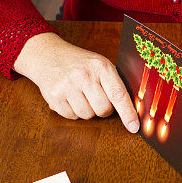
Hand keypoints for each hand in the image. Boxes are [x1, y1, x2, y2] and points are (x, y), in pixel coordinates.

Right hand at [13, 32, 139, 131]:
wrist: (48, 55)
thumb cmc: (79, 62)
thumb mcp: (99, 64)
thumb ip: (114, 83)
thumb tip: (132, 108)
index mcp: (101, 66)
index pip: (118, 94)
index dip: (128, 113)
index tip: (134, 127)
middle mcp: (84, 75)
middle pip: (103, 109)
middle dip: (102, 108)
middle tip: (95, 96)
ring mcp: (68, 86)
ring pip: (87, 115)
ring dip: (87, 110)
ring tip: (80, 94)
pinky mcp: (54, 97)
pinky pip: (72, 117)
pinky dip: (73, 111)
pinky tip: (69, 97)